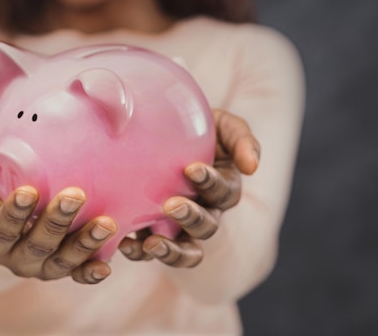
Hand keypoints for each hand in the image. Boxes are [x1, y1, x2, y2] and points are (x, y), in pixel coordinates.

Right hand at [0, 171, 116, 283]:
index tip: (29, 191)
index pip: (3, 229)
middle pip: (38, 245)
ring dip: (85, 243)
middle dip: (57, 221)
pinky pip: (79, 275)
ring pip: (63, 260)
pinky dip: (91, 272)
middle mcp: (18, 259)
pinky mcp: (66, 267)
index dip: (15, 212)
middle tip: (75, 195)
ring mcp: (43, 266)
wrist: (18, 206)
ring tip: (106, 223)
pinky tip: (106, 266)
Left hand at [119, 109, 259, 266]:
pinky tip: (125, 243)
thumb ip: (242, 139)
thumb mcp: (222, 125)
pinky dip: (139, 252)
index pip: (223, 191)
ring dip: (171, 250)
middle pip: (206, 226)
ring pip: (185, 250)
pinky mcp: (152, 231)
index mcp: (223, 187)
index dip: (210, 183)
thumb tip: (252, 167)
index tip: (192, 169)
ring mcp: (179, 226)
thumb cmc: (196, 127)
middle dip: (191, 218)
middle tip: (171, 204)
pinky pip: (149, 251)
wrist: (159, 129)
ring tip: (152, 243)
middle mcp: (205, 212)